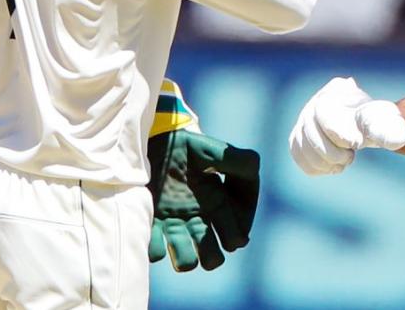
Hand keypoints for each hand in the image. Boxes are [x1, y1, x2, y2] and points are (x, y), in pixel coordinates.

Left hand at [147, 130, 259, 271]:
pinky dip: (156, 248)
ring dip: (184, 257)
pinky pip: (154, 250)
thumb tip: (253, 179)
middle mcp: (198, 223)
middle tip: (204, 241)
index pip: (234, 238)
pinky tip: (158, 228)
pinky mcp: (151, 223)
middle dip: (211, 257)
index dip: (234, 238)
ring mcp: (174, 226)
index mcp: (220, 209)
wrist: (158, 141)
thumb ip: (241, 162)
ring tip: (178, 235)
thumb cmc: (191, 148)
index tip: (232, 234)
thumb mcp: (220, 151)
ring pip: (184, 262)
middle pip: (211, 259)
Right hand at [288, 77, 404, 175]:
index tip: (356, 145)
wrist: (365, 128)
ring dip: (323, 161)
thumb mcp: (386, 125)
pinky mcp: (298, 137)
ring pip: (302, 145)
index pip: (325, 113)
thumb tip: (398, 141)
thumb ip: (389, 131)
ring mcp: (304, 119)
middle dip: (331, 152)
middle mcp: (315, 101)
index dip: (338, 132)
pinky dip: (314, 166)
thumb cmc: (377, 124)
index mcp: (337, 90)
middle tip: (350, 157)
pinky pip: (297, 154)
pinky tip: (332, 167)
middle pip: (310, 131)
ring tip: (343, 161)